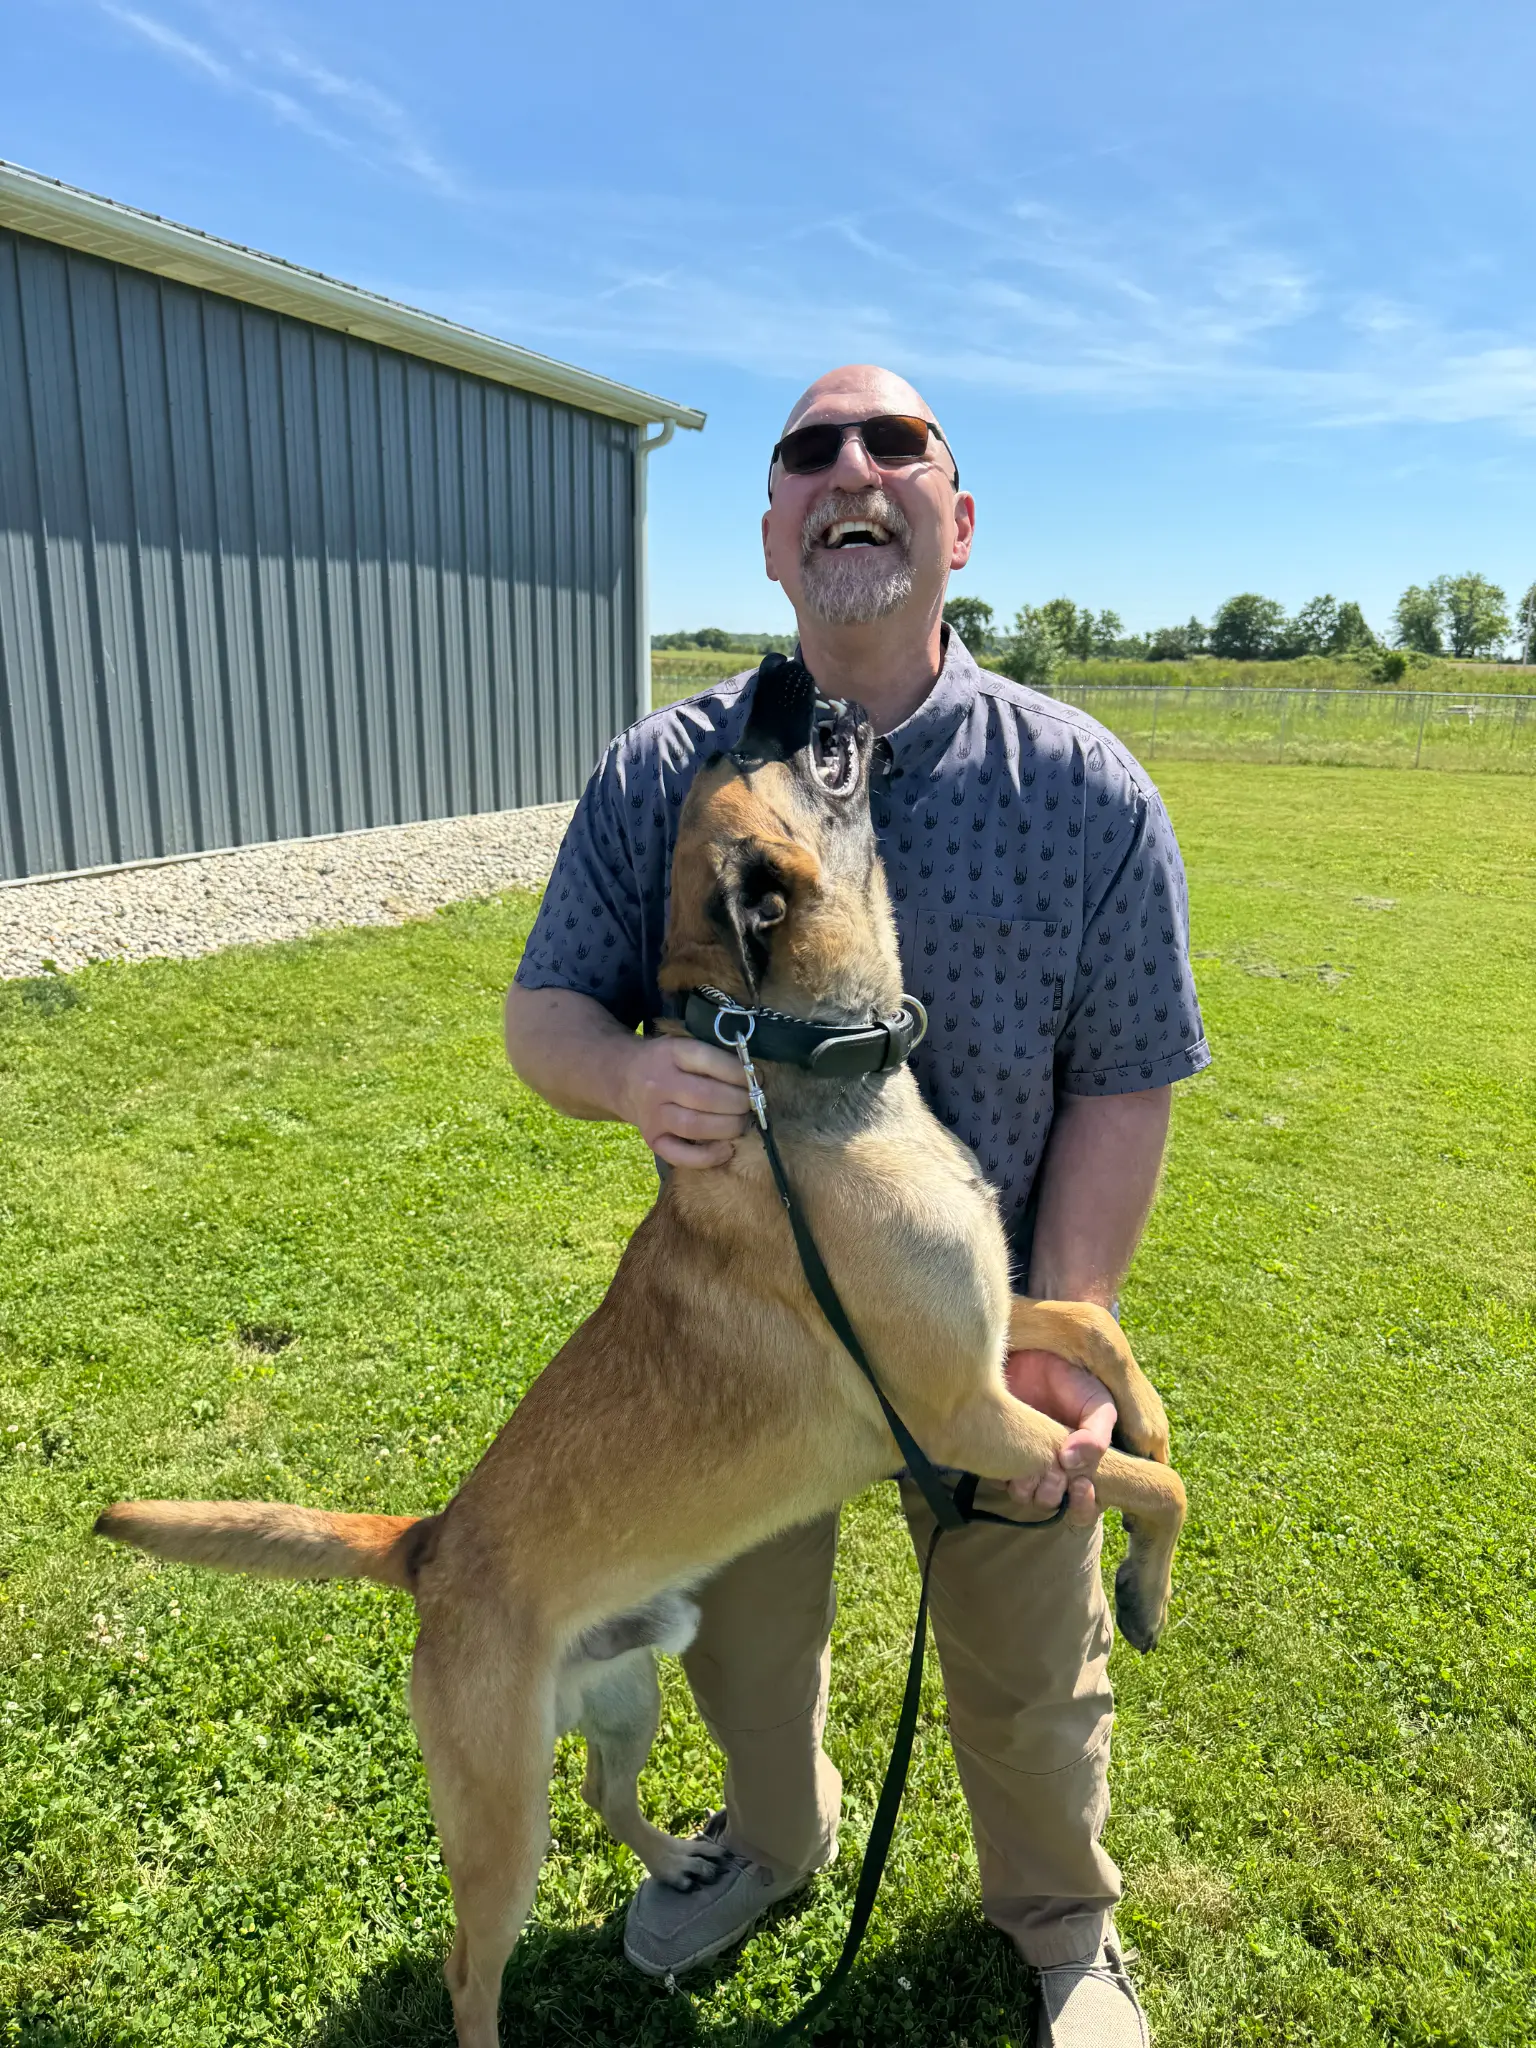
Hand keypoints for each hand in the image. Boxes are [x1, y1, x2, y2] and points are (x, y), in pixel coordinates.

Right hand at [618, 1035, 749, 1168]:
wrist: (624, 1077)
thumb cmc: (667, 1061)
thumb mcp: (683, 1045)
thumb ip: (713, 1055)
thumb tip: (755, 1076)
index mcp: (670, 1053)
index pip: (708, 1060)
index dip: (738, 1072)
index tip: (758, 1078)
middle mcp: (658, 1083)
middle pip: (705, 1097)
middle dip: (738, 1103)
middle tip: (752, 1103)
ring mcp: (653, 1114)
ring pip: (694, 1126)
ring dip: (728, 1127)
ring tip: (742, 1123)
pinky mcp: (652, 1139)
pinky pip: (679, 1155)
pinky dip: (707, 1157)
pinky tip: (727, 1149)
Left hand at [1004, 1348, 1116, 1527]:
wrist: (1031, 1355)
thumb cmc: (1071, 1380)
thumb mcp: (1098, 1405)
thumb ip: (1097, 1437)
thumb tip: (1071, 1462)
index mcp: (1083, 1465)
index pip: (1086, 1508)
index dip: (1085, 1506)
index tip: (1081, 1485)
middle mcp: (1054, 1470)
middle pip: (1053, 1504)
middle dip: (1055, 1492)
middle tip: (1056, 1470)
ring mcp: (1025, 1463)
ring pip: (1027, 1497)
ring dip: (1031, 1488)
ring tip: (1034, 1463)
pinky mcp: (998, 1452)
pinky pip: (999, 1478)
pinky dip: (1007, 1473)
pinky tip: (1014, 1455)